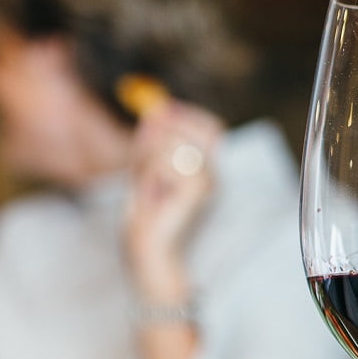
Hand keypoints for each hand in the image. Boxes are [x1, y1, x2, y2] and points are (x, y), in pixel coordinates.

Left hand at [123, 99, 221, 303]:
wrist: (148, 249)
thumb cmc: (148, 214)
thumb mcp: (145, 170)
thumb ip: (151, 142)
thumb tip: (154, 113)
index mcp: (207, 168)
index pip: (211, 127)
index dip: (187, 114)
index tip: (161, 109)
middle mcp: (215, 173)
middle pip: (193, 129)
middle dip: (160, 137)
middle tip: (141, 163)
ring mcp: (209, 181)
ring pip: (170, 144)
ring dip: (148, 160)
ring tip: (147, 187)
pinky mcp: (196, 190)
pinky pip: (162, 161)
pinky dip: (148, 174)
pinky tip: (152, 196)